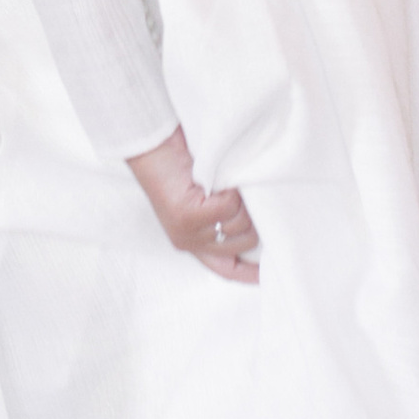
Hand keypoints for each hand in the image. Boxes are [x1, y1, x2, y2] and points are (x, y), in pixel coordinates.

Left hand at [125, 126, 260, 285]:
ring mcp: (188, 231)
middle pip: (246, 242)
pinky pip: (229, 206)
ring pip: (241, 222)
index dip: (249, 274)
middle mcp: (190, 241)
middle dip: (252, 216)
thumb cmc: (178, 163)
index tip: (268, 273)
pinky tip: (214, 177)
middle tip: (239, 193)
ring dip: (239, 198)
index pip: (226, 269)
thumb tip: (261, 221)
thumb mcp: (203, 197)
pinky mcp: (187, 216)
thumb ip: (224, 216)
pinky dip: (229, 188)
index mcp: (193, 241)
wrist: (149, 144)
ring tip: (222, 182)